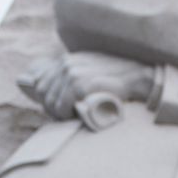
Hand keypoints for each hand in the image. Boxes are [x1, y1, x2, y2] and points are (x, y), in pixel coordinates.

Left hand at [18, 52, 153, 122]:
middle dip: (51, 109)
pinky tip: (77, 116)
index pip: (40, 83)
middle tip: (66, 117)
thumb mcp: (90, 71)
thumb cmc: (115, 80)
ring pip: (51, 102)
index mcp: (66, 60)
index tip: (59, 109)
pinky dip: (66, 115)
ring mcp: (72, 73)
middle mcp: (66, 63)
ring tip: (73, 117)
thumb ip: (72, 77)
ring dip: (60, 114)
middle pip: (42, 93)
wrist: (137, 77)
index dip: (46, 100)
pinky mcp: (79, 84)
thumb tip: (52, 92)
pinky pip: (62, 106)